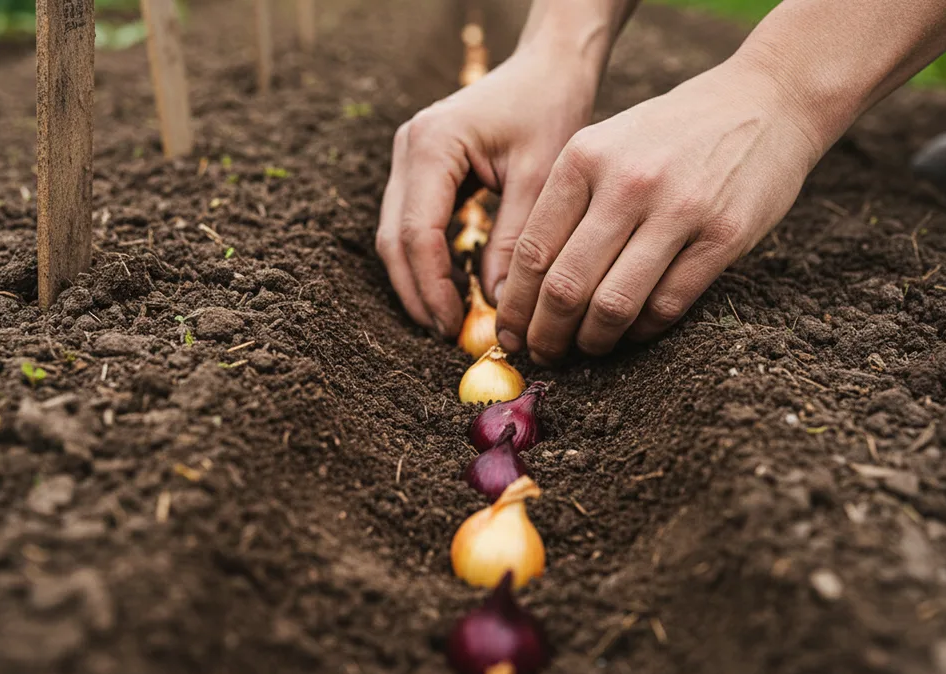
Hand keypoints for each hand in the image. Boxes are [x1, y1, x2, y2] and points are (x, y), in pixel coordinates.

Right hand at [376, 45, 598, 335]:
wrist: (548, 67)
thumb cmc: (551, 109)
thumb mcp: (541, 178)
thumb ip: (516, 241)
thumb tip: (499, 306)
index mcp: (433, 144)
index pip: (417, 232)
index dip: (432, 287)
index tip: (457, 326)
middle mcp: (408, 147)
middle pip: (393, 238)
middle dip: (417, 292)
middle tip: (448, 334)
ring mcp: (408, 156)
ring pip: (394, 234)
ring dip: (417, 281)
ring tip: (449, 320)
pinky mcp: (419, 167)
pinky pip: (410, 223)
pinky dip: (426, 260)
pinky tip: (453, 289)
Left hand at [494, 59, 823, 362]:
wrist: (765, 100)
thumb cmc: (672, 133)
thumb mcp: (607, 144)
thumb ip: (567, 203)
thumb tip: (523, 284)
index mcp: (584, 157)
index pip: (532, 251)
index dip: (514, 306)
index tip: (509, 333)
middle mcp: (627, 183)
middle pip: (566, 287)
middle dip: (546, 335)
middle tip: (542, 354)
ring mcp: (679, 210)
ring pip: (614, 305)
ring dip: (593, 341)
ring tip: (586, 349)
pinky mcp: (724, 236)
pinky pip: (668, 305)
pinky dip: (642, 330)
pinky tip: (632, 331)